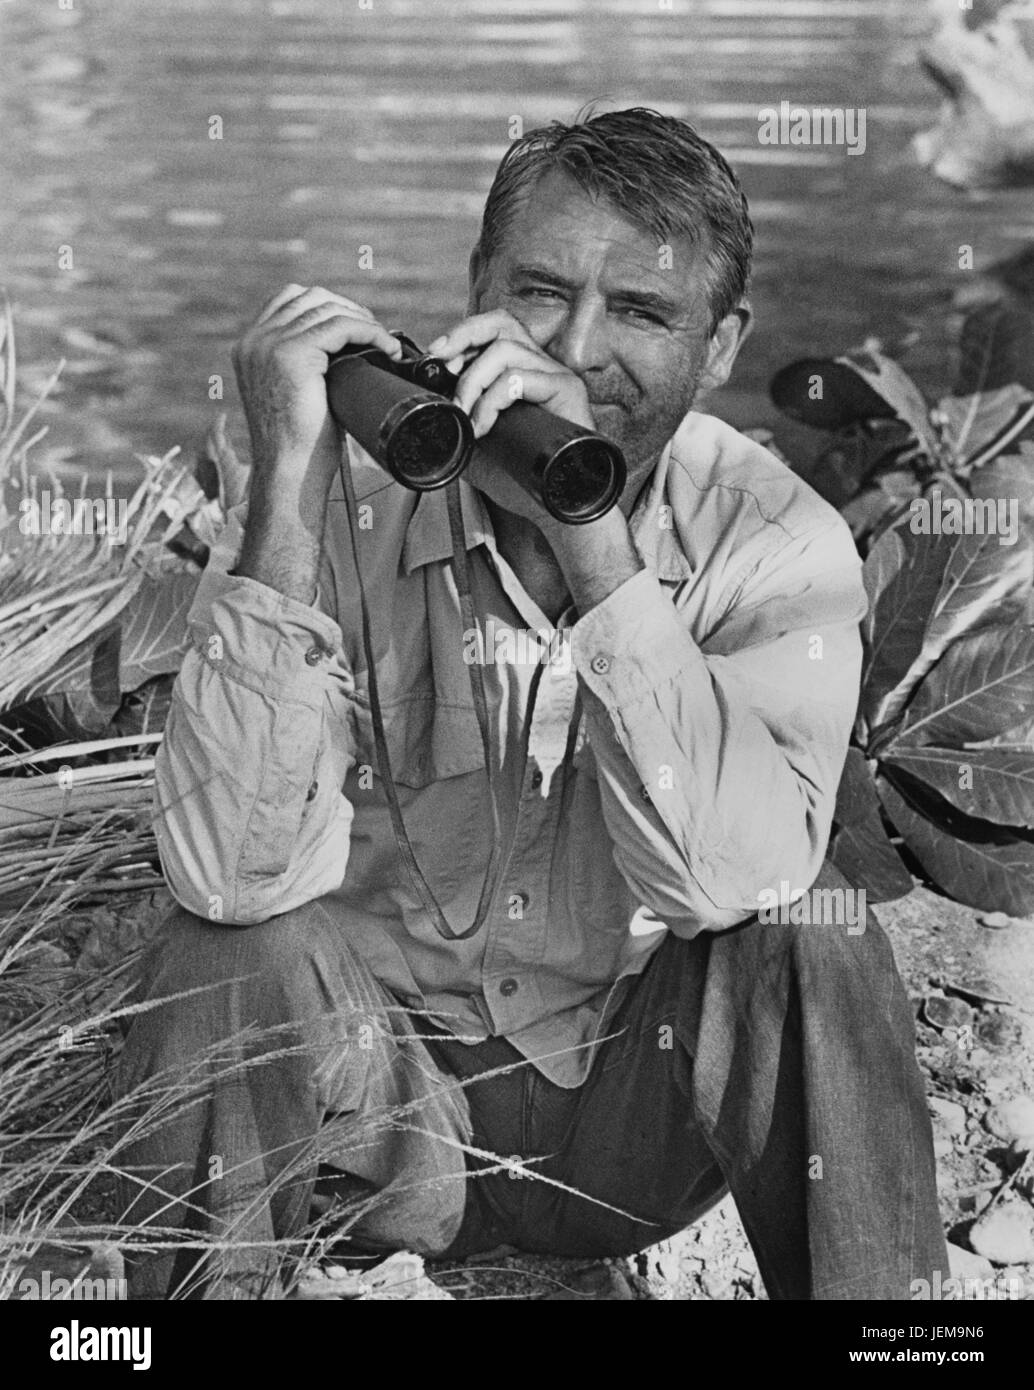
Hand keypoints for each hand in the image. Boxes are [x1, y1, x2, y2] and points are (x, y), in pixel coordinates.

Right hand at [232, 284, 401, 492]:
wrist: (291, 473)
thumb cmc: (301, 445)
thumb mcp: (297, 392)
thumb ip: (307, 364)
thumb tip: (347, 346)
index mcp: (250, 347)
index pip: (290, 301)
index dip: (329, 307)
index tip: (358, 327)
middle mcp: (254, 340)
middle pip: (308, 297)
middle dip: (347, 309)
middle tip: (375, 333)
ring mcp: (269, 344)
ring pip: (327, 309)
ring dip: (362, 320)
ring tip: (384, 342)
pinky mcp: (291, 353)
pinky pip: (340, 325)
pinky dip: (369, 331)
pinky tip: (385, 347)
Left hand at [427, 310, 595, 529]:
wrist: (554, 503)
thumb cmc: (519, 476)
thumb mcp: (475, 444)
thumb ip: (456, 420)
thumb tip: (424, 407)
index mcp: (522, 369)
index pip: (494, 328)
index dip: (462, 333)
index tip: (435, 354)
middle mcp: (541, 366)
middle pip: (503, 323)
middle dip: (465, 336)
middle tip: (442, 364)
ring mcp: (556, 376)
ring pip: (507, 350)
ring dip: (473, 381)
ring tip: (464, 414)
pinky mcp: (567, 391)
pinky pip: (519, 378)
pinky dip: (492, 400)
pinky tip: (483, 427)